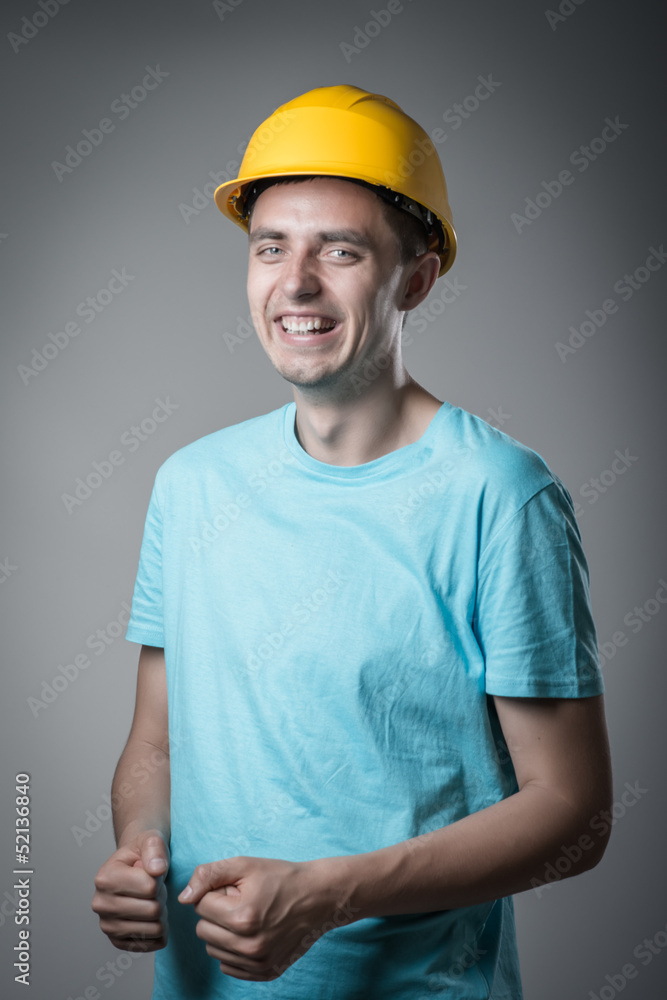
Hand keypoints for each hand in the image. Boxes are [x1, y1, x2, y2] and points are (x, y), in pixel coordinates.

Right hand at [92, 829, 169, 951]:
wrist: (135, 866)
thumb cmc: (143, 853)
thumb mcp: (151, 840)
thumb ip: (155, 849)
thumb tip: (156, 869)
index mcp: (105, 878)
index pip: (150, 887)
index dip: (160, 879)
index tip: (152, 872)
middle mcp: (101, 904)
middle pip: (153, 910)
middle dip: (162, 897)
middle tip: (155, 887)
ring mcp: (107, 926)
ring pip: (155, 928)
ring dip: (162, 914)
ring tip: (152, 899)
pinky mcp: (118, 941)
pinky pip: (152, 944)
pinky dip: (160, 931)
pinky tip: (152, 916)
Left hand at [178, 855, 350, 980]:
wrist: (318, 897)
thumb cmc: (281, 877)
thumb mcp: (245, 865)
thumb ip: (210, 874)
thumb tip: (184, 897)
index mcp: (243, 918)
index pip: (200, 906)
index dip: (215, 891)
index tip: (235, 888)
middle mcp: (249, 946)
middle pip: (203, 929)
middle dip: (216, 912)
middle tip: (241, 901)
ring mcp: (257, 963)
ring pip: (213, 948)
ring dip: (223, 931)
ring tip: (248, 916)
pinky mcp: (264, 973)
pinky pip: (227, 965)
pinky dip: (233, 949)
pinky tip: (252, 933)